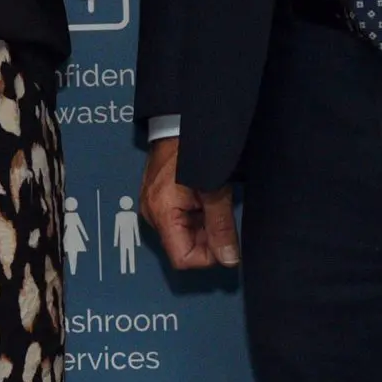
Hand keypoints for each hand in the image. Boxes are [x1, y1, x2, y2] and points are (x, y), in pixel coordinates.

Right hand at [141, 137, 238, 269]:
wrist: (178, 122)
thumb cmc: (195, 153)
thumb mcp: (214, 191)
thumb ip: (221, 227)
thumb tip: (229, 260)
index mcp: (161, 214)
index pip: (183, 258)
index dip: (208, 256)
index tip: (225, 240)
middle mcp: (151, 215)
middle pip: (182, 247)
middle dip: (207, 239)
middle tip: (223, 217)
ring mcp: (152, 206)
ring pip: (182, 234)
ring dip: (202, 227)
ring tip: (214, 203)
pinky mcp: (157, 198)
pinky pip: (178, 220)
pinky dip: (195, 216)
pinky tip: (204, 199)